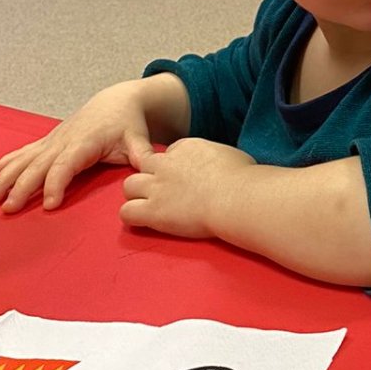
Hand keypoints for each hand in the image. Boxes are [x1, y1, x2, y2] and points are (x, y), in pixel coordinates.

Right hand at [0, 82, 159, 212]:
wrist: (117, 100)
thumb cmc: (128, 123)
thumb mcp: (138, 138)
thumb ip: (143, 155)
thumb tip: (150, 168)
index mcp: (85, 142)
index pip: (65, 166)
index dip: (55, 184)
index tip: (47, 204)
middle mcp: (63, 141)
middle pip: (37, 166)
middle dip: (21, 187)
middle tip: (7, 209)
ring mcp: (51, 141)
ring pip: (23, 160)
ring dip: (3, 178)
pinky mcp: (46, 142)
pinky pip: (20, 154)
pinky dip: (1, 164)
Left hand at [119, 138, 254, 239]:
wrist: (236, 197)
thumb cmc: (244, 178)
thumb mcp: (232, 155)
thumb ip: (218, 159)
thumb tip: (225, 168)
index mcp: (187, 147)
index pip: (169, 153)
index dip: (174, 166)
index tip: (185, 179)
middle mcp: (166, 164)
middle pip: (143, 165)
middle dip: (150, 177)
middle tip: (165, 192)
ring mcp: (157, 187)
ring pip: (128, 186)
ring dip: (137, 195)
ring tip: (152, 207)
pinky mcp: (153, 211)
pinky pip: (126, 212)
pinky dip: (133, 217)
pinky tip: (146, 221)